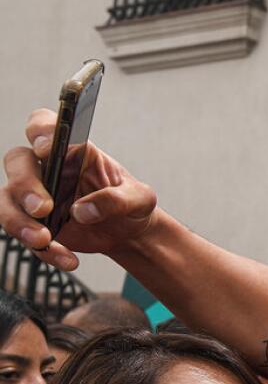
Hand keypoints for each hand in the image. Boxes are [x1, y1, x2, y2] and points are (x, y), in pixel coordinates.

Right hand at [1, 108, 158, 270]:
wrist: (128, 232)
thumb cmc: (131, 203)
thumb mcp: (140, 199)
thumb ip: (117, 199)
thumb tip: (83, 211)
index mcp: (73, 150)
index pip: (44, 125)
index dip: (39, 131)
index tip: (46, 148)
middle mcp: (48, 168)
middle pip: (17, 161)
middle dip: (24, 184)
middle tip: (43, 207)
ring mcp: (35, 195)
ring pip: (6, 199)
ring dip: (19, 221)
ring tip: (44, 239)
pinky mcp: (33, 222)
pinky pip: (22, 233)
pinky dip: (42, 249)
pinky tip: (66, 258)